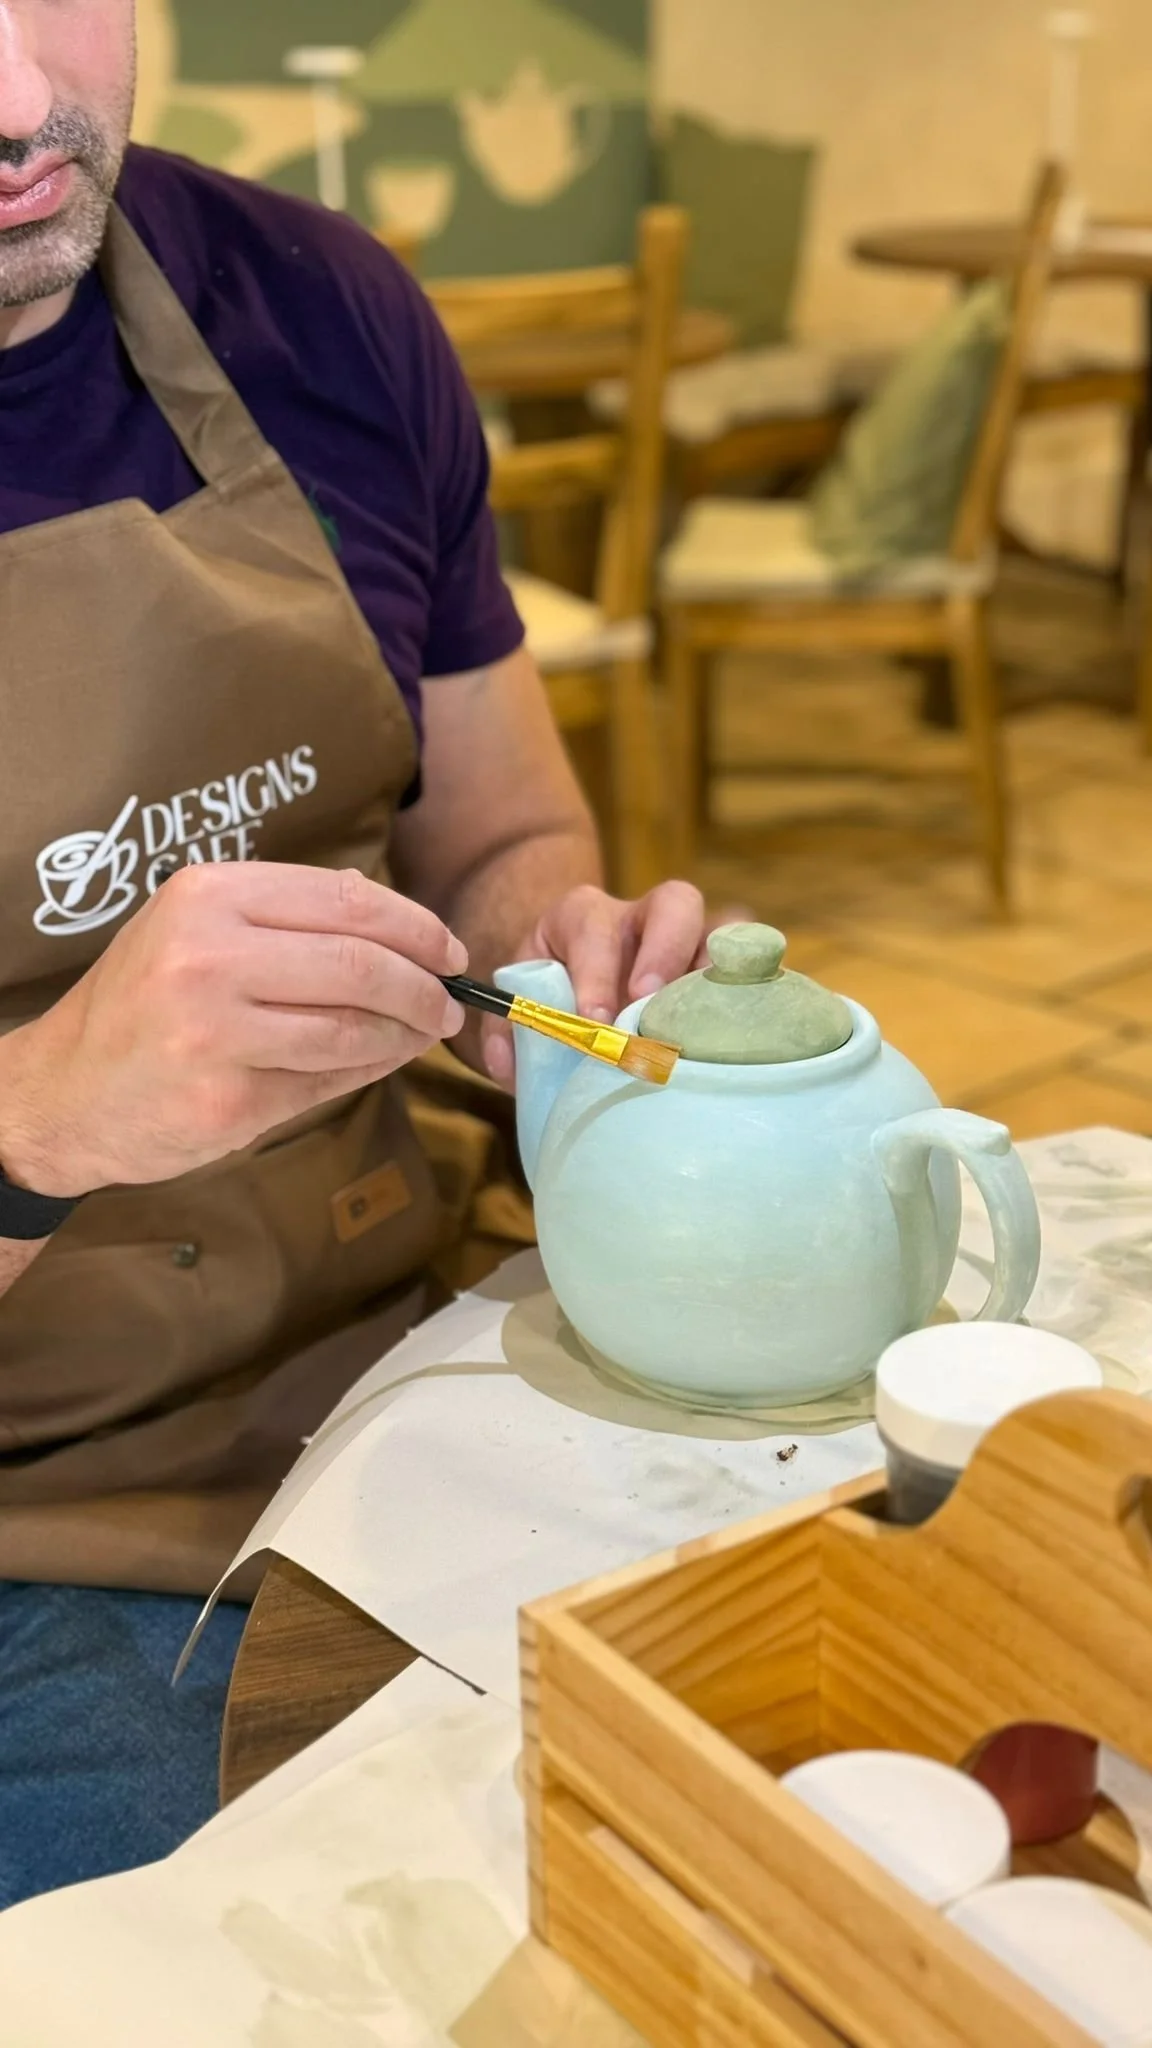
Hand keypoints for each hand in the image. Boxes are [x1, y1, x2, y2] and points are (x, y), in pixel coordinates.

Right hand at [0, 863, 466, 1196]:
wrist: (63, 1093)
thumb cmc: (141, 1007)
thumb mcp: (194, 931)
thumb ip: (285, 921)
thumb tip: (398, 925)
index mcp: (207, 897)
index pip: (346, 900)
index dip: (415, 926)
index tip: (447, 950)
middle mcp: (207, 957)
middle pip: (361, 964)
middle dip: (424, 987)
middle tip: (449, 1004)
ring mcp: (214, 1033)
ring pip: (352, 1028)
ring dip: (406, 1034)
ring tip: (423, 1035)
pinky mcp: (225, 1100)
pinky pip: (326, 1081)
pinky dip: (371, 1070)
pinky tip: (384, 1062)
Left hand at [482, 881, 729, 1086]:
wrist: (574, 986)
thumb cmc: (549, 996)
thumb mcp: (517, 1003)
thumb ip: (506, 1032)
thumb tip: (510, 1067)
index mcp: (583, 917)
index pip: (594, 927)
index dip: (595, 970)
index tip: (593, 1019)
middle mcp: (643, 918)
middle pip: (677, 903)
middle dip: (667, 952)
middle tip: (651, 1003)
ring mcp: (691, 942)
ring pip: (725, 935)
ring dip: (714, 983)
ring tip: (700, 1032)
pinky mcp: (719, 972)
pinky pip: (750, 972)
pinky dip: (748, 999)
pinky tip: (735, 1039)